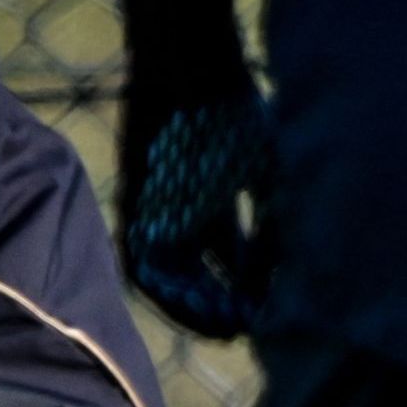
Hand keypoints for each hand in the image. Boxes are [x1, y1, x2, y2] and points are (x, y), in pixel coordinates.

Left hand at [116, 86, 276, 338]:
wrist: (194, 77)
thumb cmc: (239, 123)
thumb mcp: (269, 184)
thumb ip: (270, 234)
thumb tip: (273, 284)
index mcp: (217, 202)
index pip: (232, 259)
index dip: (250, 288)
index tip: (270, 312)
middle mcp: (184, 213)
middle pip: (199, 273)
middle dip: (222, 304)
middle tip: (244, 329)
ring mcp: (157, 213)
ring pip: (170, 276)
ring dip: (194, 306)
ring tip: (222, 327)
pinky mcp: (134, 210)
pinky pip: (142, 263)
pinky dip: (167, 291)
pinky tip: (196, 307)